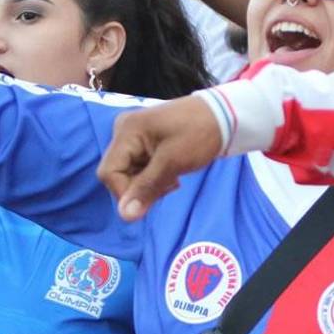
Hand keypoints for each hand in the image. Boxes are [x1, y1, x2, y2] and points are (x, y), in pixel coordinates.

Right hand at [96, 95, 222, 220]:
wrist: (224, 115)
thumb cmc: (199, 134)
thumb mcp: (172, 163)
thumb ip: (146, 189)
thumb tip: (125, 217)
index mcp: (126, 131)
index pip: (109, 173)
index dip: (126, 192)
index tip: (155, 194)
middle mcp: (124, 131)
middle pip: (117, 173)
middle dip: (140, 187)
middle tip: (170, 184)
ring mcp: (134, 136)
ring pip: (129, 173)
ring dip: (149, 183)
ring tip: (173, 177)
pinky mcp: (145, 142)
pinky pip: (140, 168)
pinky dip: (154, 176)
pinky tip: (172, 173)